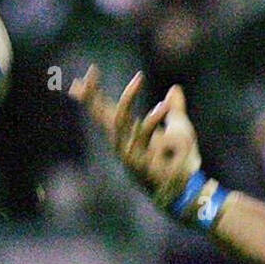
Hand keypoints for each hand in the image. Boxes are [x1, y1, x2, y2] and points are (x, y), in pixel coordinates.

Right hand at [69, 65, 200, 204]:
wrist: (188, 191)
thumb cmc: (182, 162)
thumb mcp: (180, 129)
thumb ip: (175, 109)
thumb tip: (174, 89)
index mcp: (128, 135)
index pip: (104, 112)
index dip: (91, 96)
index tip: (76, 81)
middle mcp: (123, 143)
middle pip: (101, 115)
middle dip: (92, 94)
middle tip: (91, 72)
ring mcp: (129, 153)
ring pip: (121, 120)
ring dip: (128, 98)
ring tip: (138, 78)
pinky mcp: (140, 162)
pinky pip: (144, 135)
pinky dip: (152, 118)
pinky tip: (163, 104)